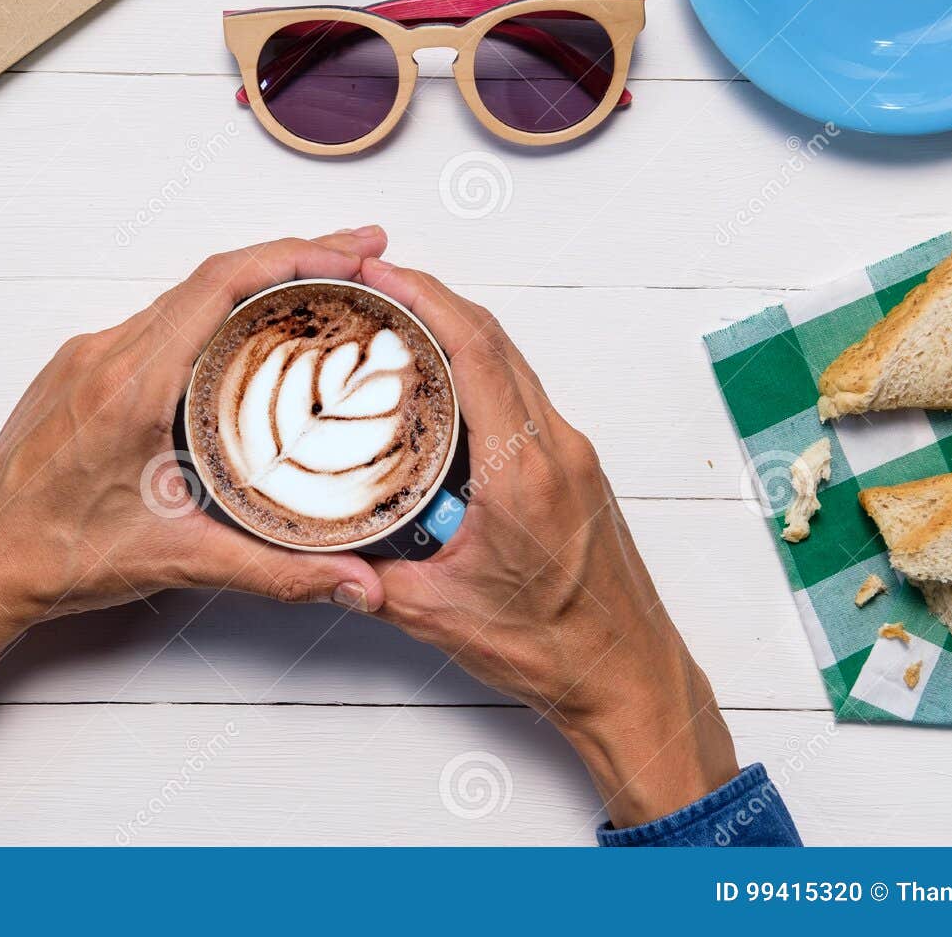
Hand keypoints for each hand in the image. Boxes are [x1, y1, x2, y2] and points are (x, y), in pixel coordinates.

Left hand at [0, 230, 392, 762]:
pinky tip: (245, 332)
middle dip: (293, 259)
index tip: (350, 252)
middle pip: (212, 276)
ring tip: (319, 289)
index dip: (295, 255)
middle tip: (360, 259)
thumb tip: (352, 581)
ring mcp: (87, 357)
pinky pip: (154, 320)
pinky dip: (211, 311)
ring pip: (183, 295)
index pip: (220, 285)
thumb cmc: (50, 557)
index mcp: (129, 386)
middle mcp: (104, 356)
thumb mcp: (177, 561)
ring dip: (252, 282)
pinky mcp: (77, 370)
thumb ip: (275, 572)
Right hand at [358, 257, 739, 829]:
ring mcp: (575, 456)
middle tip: (376, 285)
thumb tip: (321, 552)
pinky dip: (484, 373)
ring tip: (401, 326)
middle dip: (434, 299)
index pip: (474, 350)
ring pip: (514, 365)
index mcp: (523, 471)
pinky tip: (444, 387)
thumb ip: (371, 577)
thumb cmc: (557, 652)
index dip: (425, 297)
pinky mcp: (579, 471)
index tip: (381, 272)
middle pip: (496, 340)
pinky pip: (527, 397)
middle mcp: (559, 450)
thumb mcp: (438, 614)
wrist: (630, 680)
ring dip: (461, 333)